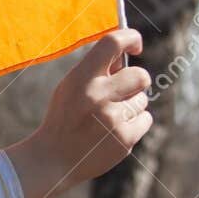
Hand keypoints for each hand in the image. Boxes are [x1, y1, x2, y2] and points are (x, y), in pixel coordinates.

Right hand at [5, 27, 151, 197]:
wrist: (53, 159)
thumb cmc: (64, 118)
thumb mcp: (70, 88)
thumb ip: (96, 71)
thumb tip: (126, 55)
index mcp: (81, 78)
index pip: (113, 43)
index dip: (131, 38)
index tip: (135, 46)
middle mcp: (97, 96)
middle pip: (140, 75)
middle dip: (136, 81)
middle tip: (123, 91)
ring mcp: (112, 119)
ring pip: (142, 100)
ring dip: (131, 106)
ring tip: (108, 119)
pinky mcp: (124, 139)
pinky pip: (145, 119)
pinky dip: (135, 124)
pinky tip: (114, 132)